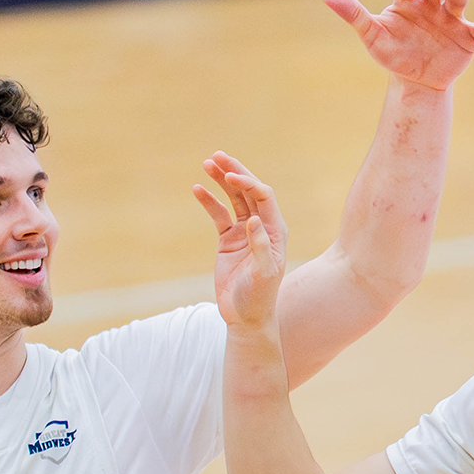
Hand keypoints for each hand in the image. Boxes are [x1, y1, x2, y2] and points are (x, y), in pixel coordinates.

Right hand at [193, 152, 286, 329]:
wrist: (246, 317)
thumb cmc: (259, 298)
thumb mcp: (264, 275)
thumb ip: (260, 248)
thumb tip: (253, 221)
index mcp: (275, 231)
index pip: (263, 197)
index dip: (248, 184)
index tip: (231, 178)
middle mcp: (262, 227)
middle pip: (249, 191)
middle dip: (235, 173)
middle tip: (218, 156)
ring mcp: (244, 232)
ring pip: (233, 199)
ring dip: (221, 181)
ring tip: (207, 164)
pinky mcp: (228, 240)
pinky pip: (218, 215)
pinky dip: (209, 201)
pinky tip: (198, 189)